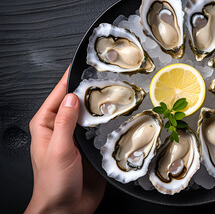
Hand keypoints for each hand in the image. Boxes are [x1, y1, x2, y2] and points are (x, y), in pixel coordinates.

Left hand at [25, 67, 105, 213]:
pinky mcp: (90, 147)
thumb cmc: (53, 183)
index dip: (69, 79)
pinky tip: (118, 117)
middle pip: (76, 102)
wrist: (67, 208)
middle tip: (105, 78)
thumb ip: (65, 122)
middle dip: (89, 90)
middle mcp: (62, 128)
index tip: (82, 65)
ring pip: (90, 114)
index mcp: (46, 124)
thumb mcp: (58, 149)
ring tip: (115, 93)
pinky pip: (100, 129)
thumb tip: (72, 97)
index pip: (58, 94)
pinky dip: (108, 122)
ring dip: (100, 106)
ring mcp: (77, 137)